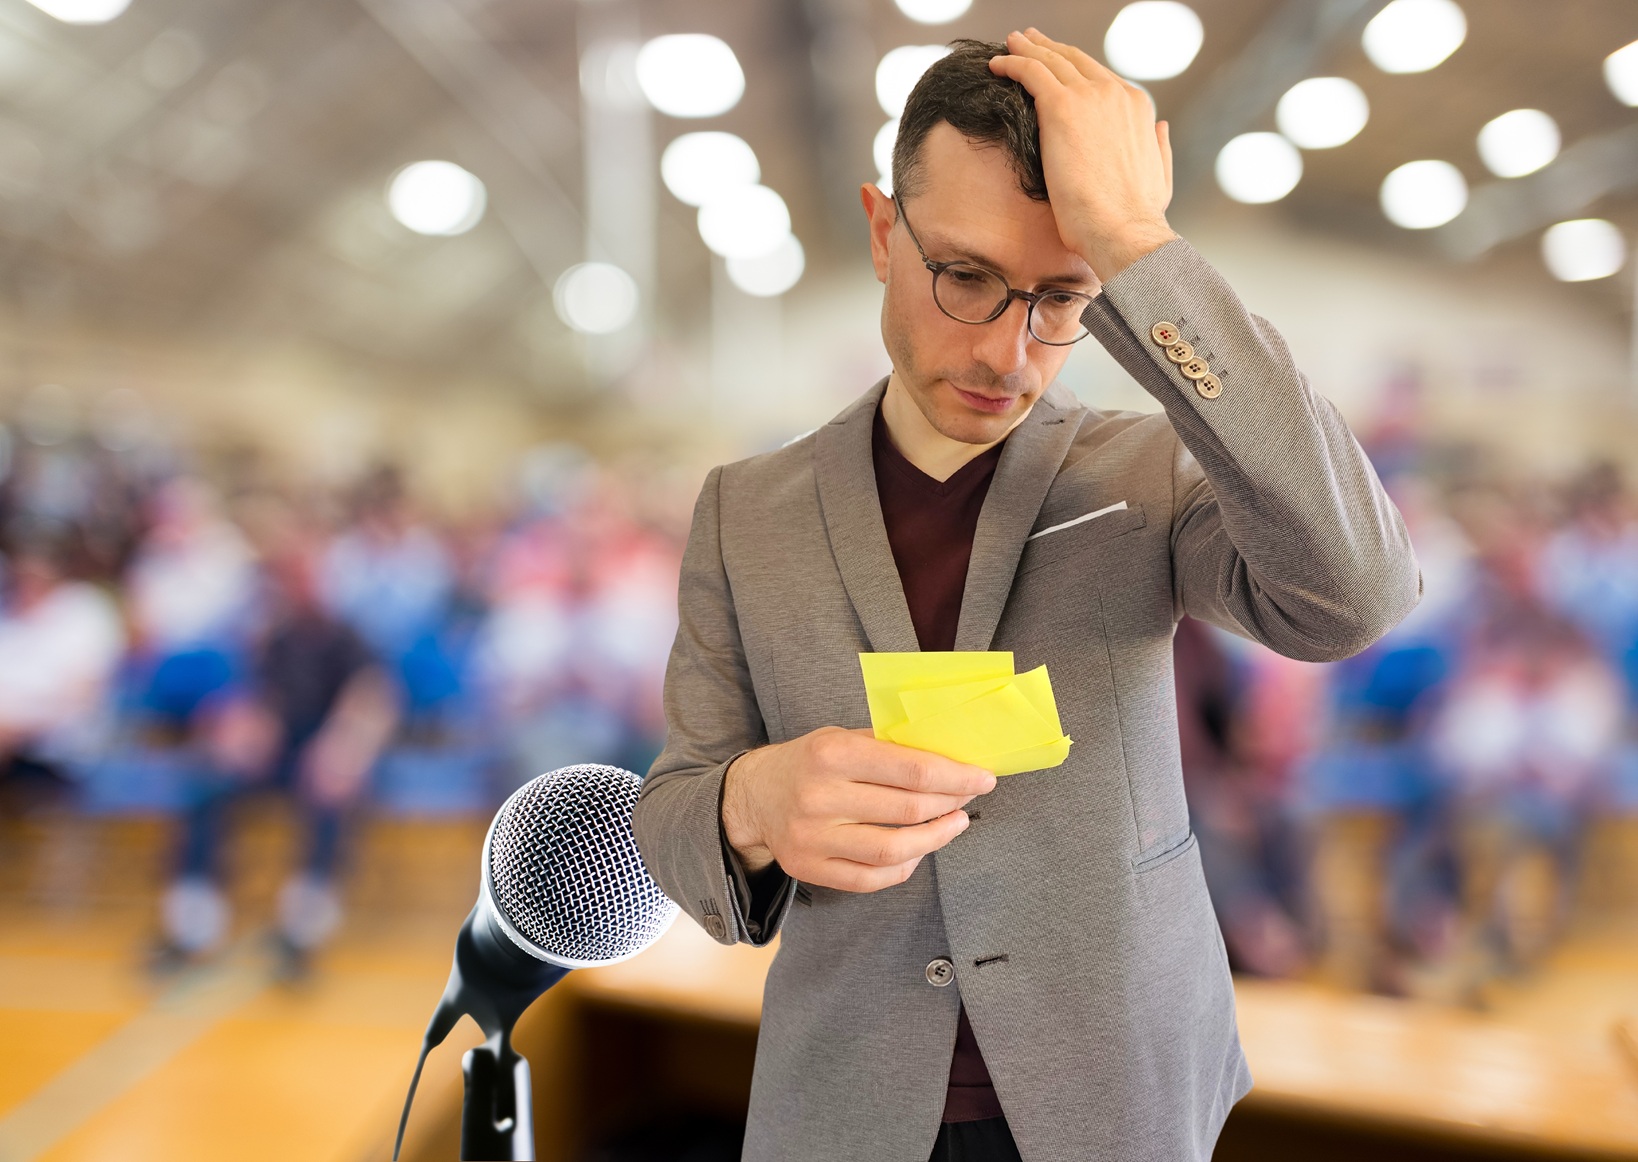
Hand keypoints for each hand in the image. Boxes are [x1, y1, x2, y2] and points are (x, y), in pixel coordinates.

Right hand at [722, 726, 995, 892]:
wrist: (754, 796)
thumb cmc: (810, 762)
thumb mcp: (842, 738)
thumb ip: (890, 748)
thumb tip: (952, 758)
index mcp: (831, 754)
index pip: (911, 770)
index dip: (955, 777)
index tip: (983, 778)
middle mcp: (819, 797)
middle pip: (908, 810)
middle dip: (951, 803)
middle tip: (969, 797)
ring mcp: (812, 838)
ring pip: (893, 850)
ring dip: (935, 839)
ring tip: (954, 824)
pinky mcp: (808, 868)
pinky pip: (870, 878)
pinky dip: (904, 866)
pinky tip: (919, 850)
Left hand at [988, 28, 1176, 280]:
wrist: (1123, 230)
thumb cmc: (1137, 218)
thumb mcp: (1160, 176)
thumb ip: (1159, 146)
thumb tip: (1161, 127)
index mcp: (1136, 106)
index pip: (1098, 76)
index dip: (1073, 66)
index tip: (1055, 63)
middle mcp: (1115, 93)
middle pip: (1073, 60)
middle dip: (1048, 48)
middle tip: (1027, 40)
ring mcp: (1089, 96)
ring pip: (1050, 61)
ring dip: (1026, 49)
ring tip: (1009, 45)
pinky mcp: (1061, 107)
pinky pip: (1030, 72)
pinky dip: (1011, 63)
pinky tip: (996, 65)